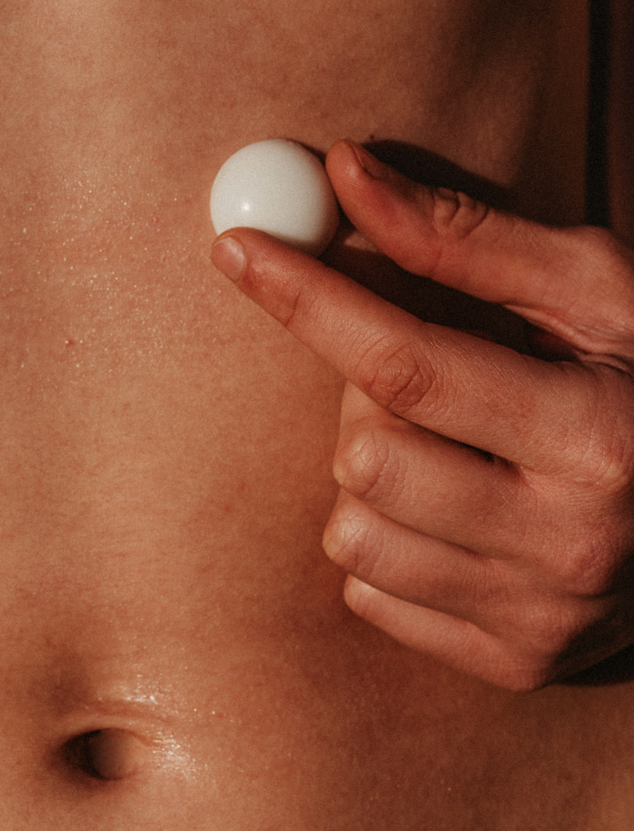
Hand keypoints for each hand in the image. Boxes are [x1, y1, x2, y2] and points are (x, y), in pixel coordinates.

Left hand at [211, 139, 633, 690]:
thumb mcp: (596, 295)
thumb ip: (468, 239)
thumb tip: (344, 173)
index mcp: (599, 436)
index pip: (408, 364)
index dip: (310, 301)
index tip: (239, 247)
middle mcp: (571, 540)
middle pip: (365, 455)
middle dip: (364, 401)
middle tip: (423, 376)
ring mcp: (539, 615)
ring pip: (352, 531)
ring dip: (371, 475)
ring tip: (448, 449)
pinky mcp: (510, 662)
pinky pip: (367, 591)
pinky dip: (386, 543)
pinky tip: (453, 513)